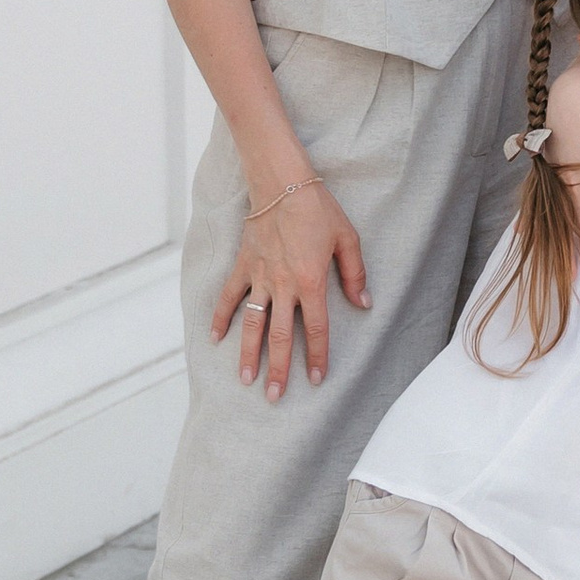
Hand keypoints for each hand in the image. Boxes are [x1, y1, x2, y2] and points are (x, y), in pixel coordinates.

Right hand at [211, 175, 366, 396]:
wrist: (283, 183)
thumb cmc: (319, 209)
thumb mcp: (347, 239)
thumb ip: (354, 274)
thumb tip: (364, 304)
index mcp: (311, 281)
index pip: (316, 328)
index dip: (318, 355)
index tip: (316, 379)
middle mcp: (283, 285)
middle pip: (281, 335)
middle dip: (278, 368)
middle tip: (275, 397)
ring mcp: (260, 276)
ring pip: (253, 323)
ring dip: (249, 353)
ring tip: (247, 380)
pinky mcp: (243, 265)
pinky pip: (229, 296)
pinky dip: (221, 317)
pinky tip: (215, 339)